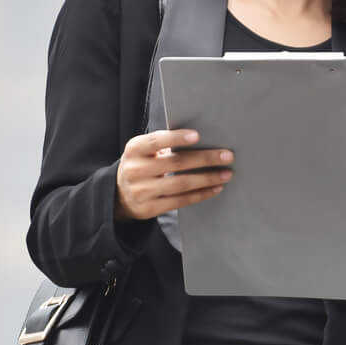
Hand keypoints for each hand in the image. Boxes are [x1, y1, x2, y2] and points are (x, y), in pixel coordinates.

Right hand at [115, 130, 232, 221]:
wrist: (119, 195)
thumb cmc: (141, 165)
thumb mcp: (143, 151)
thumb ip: (163, 145)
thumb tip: (201, 140)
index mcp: (134, 150)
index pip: (156, 141)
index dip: (176, 138)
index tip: (197, 136)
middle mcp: (136, 170)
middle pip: (175, 163)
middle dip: (204, 159)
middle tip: (227, 156)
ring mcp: (142, 191)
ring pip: (180, 184)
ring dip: (207, 178)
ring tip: (225, 174)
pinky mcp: (149, 209)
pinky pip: (180, 201)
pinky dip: (200, 194)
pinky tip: (215, 188)